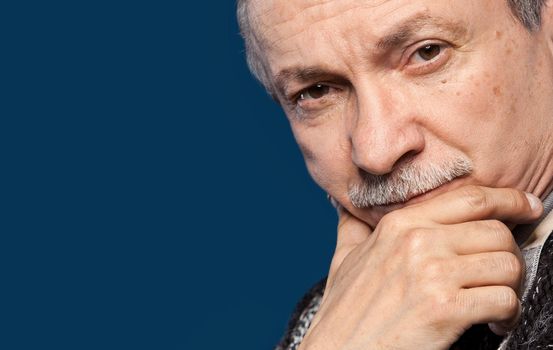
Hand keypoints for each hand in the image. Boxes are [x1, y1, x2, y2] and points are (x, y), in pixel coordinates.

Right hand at [299, 186, 542, 349]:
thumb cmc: (343, 311)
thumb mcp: (342, 259)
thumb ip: (351, 227)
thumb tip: (343, 206)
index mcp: (398, 224)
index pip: (470, 198)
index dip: (509, 199)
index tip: (527, 206)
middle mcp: (417, 241)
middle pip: (496, 231)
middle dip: (512, 252)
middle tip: (504, 274)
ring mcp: (431, 274)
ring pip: (506, 264)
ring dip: (511, 286)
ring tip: (498, 302)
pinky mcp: (444, 309)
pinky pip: (503, 299)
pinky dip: (507, 314)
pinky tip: (494, 322)